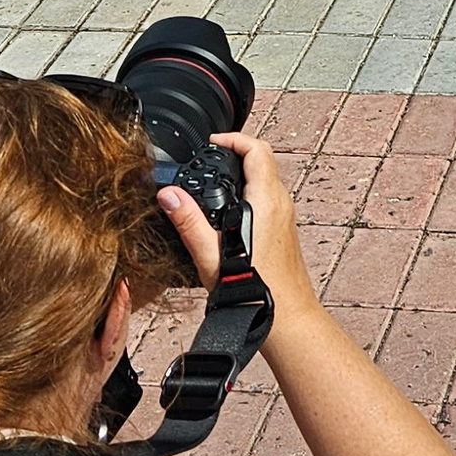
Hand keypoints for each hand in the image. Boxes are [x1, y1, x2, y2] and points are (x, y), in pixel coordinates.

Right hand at [157, 130, 317, 313]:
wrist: (286, 317)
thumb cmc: (256, 289)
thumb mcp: (210, 254)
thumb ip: (188, 221)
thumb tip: (169, 195)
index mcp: (266, 200)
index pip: (256, 149)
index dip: (233, 138)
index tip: (212, 142)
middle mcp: (281, 204)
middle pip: (261, 161)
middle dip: (234, 154)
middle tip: (210, 158)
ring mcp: (285, 217)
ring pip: (265, 180)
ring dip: (242, 175)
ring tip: (215, 182)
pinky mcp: (284, 231)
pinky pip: (267, 199)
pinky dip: (249, 193)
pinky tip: (229, 212)